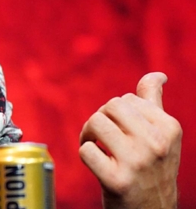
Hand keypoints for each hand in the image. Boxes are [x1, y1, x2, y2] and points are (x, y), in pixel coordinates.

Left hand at [79, 72, 181, 208]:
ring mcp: (137, 162)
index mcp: (169, 128)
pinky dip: (85, 154)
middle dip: (100, 119)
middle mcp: (157, 143)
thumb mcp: (161, 136)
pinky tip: (97, 164)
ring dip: (88, 134)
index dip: (115, 113)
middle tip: (102, 137)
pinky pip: (86, 150)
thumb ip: (154, 103)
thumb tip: (157, 75)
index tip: (120, 130)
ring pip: (95, 123)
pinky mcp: (117, 180)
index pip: (126, 99)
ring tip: (97, 147)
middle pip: (109, 107)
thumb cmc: (152, 169)